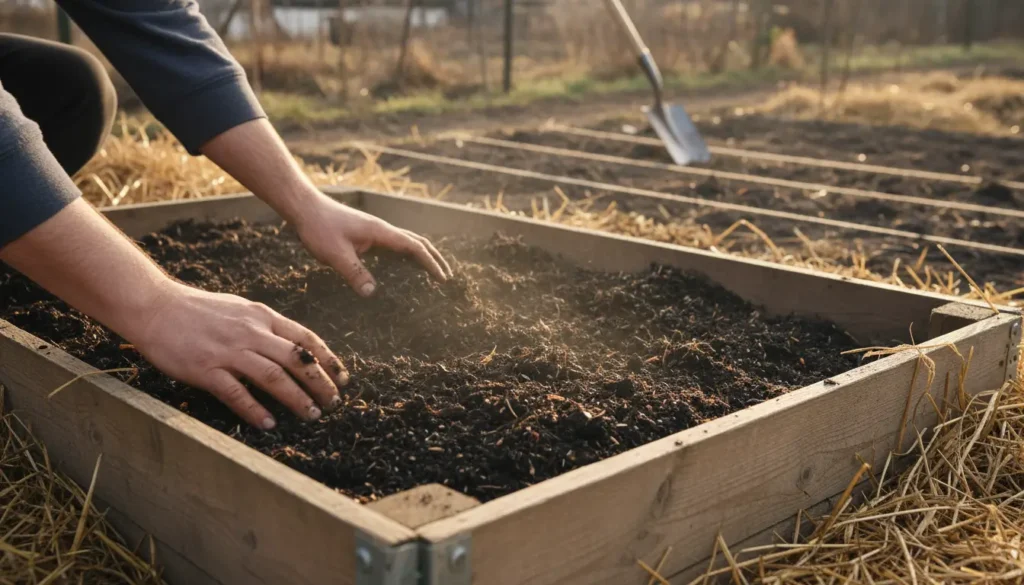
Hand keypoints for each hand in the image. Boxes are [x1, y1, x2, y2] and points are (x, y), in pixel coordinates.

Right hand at [129, 281, 348, 429]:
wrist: (155, 306)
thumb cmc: (198, 310)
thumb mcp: (240, 310)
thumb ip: (265, 326)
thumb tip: (292, 345)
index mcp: (262, 316)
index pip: (306, 338)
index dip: (329, 359)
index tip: (343, 378)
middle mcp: (250, 332)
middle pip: (297, 359)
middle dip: (321, 383)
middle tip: (334, 403)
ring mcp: (228, 350)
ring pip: (273, 376)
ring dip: (297, 398)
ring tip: (312, 415)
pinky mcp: (206, 368)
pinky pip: (236, 393)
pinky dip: (255, 410)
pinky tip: (269, 423)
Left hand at [293, 193, 452, 295]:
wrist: (305, 207)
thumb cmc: (319, 227)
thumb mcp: (335, 254)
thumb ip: (355, 273)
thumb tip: (373, 293)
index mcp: (381, 232)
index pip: (414, 247)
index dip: (430, 263)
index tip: (442, 278)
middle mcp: (382, 230)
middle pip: (416, 242)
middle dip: (433, 258)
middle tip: (446, 276)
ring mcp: (374, 232)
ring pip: (405, 243)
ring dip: (421, 257)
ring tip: (431, 273)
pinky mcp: (366, 235)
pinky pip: (391, 247)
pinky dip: (404, 257)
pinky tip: (402, 269)